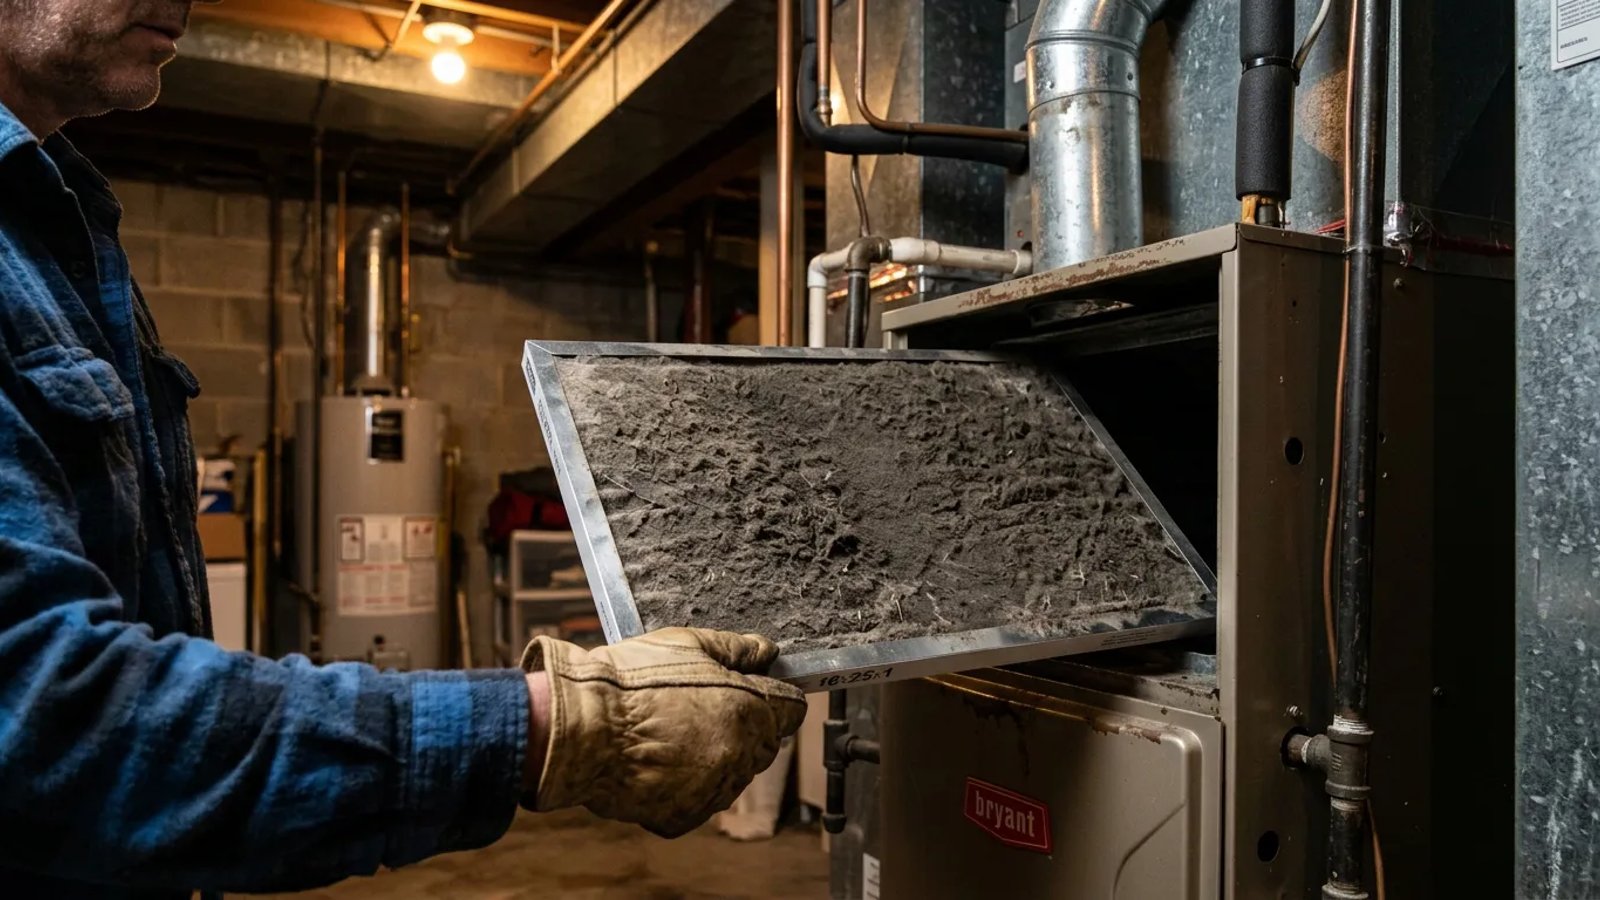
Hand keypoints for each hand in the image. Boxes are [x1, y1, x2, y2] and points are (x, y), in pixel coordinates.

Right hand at [519, 627, 806, 836]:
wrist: (580, 728)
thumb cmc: (629, 681)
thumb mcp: (686, 644)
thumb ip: (735, 648)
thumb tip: (766, 650)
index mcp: (748, 711)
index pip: (791, 708)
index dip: (775, 695)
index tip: (757, 690)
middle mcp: (739, 756)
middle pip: (763, 743)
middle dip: (744, 727)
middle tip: (700, 708)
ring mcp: (712, 791)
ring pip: (731, 774)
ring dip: (715, 757)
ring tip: (672, 734)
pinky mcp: (682, 817)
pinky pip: (698, 800)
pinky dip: (685, 785)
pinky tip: (658, 761)